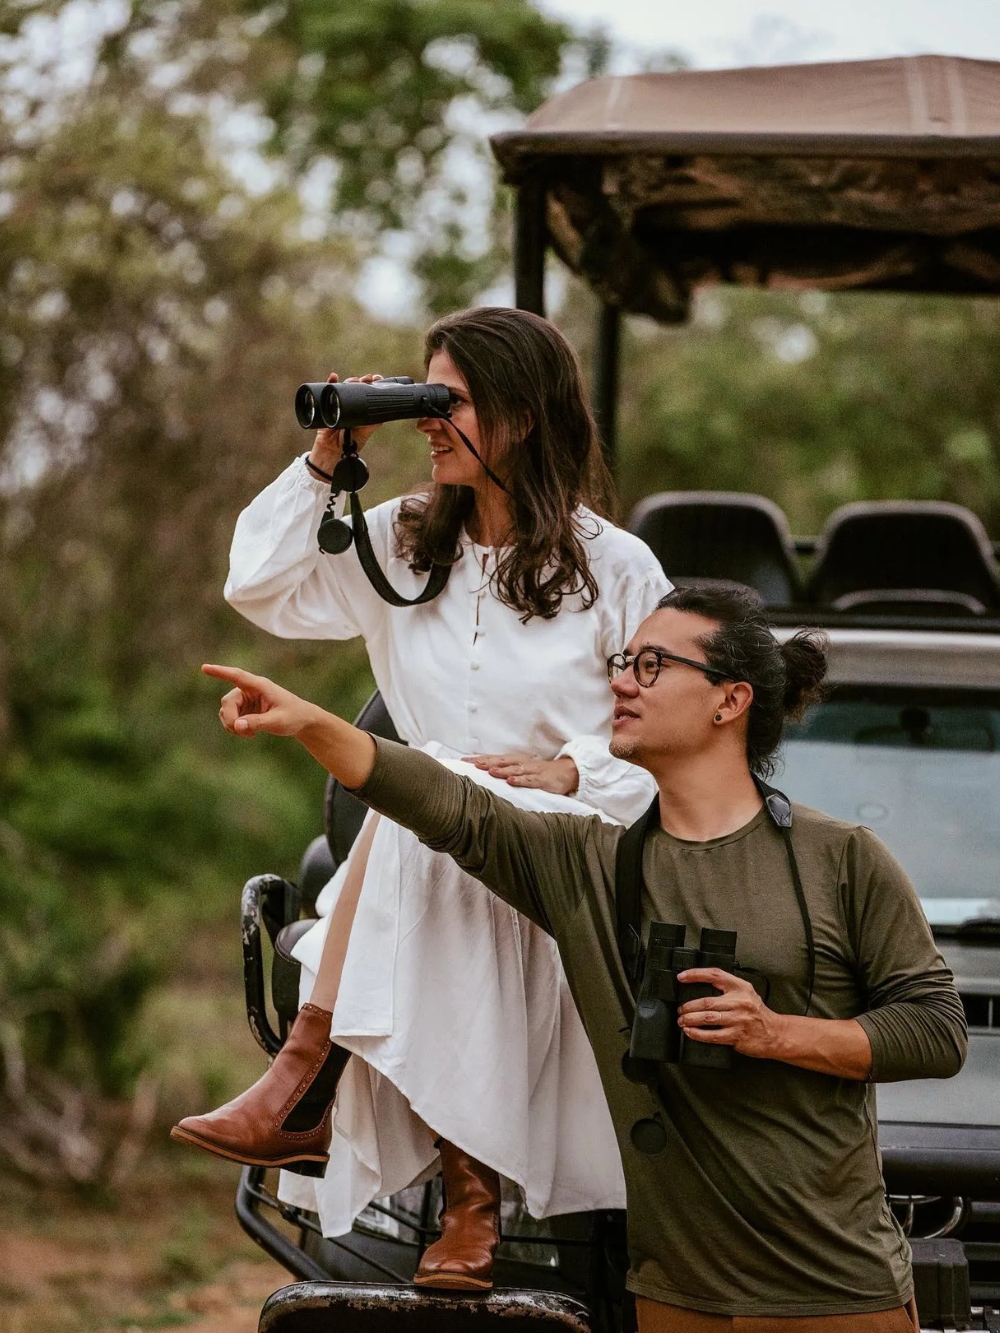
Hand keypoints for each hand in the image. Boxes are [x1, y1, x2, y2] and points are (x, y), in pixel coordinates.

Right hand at [203, 664, 320, 738]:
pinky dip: (235, 728)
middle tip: (240, 732)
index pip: (237, 676)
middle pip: (228, 701)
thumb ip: (258, 723)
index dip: (220, 672)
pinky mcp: (245, 709)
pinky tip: (249, 733)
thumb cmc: (294, 716)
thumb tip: (236, 725)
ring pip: (226, 711)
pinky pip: (230, 718)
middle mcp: (250, 690)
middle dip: (230, 719)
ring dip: (232, 725)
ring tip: (250, 734)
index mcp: (260, 686)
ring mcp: (246, 699)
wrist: (302, 721)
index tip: (205, 668)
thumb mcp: (278, 721)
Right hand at [310, 372, 382, 471]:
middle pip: (357, 388)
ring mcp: (340, 405)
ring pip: (345, 388)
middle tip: (368, 378)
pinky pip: (328, 392)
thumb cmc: (349, 445)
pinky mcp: (328, 406)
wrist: (332, 452)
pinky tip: (334, 376)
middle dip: (363, 381)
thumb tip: (382, 413)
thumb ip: (372, 424)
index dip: (372, 386)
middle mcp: (352, 407)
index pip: (368, 395)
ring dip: (350, 381)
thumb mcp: (364, 433)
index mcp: (363, 411)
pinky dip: (331, 382)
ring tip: (354, 380)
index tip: (377, 379)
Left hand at [463, 752, 578, 795]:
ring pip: (514, 770)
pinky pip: (529, 780)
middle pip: (502, 761)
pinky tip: (511, 781)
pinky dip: (520, 780)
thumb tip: (484, 773)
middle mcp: (521, 763)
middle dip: (487, 762)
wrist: (565, 772)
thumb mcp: (521, 769)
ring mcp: (532, 771)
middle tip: (472, 764)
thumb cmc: (539, 772)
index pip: (494, 758)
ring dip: (502, 770)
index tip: (463, 761)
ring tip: (490, 771)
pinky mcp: (541, 780)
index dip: (479, 759)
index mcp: (515, 760)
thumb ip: (505, 770)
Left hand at [676, 968, 784, 1060]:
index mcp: (740, 987)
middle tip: (680, 1009)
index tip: (681, 977)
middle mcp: (740, 1002)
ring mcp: (738, 1020)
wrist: (776, 1033)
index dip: (696, 975)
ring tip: (682, 1021)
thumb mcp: (746, 993)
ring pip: (707, 1018)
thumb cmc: (758, 1013)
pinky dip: (698, 1034)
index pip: (715, 975)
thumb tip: (699, 988)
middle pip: (707, 1001)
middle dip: (689, 1006)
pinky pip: (713, 1035)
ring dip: (690, 1020)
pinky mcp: (737, 1036)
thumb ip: (727, 988)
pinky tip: (691, 1032)